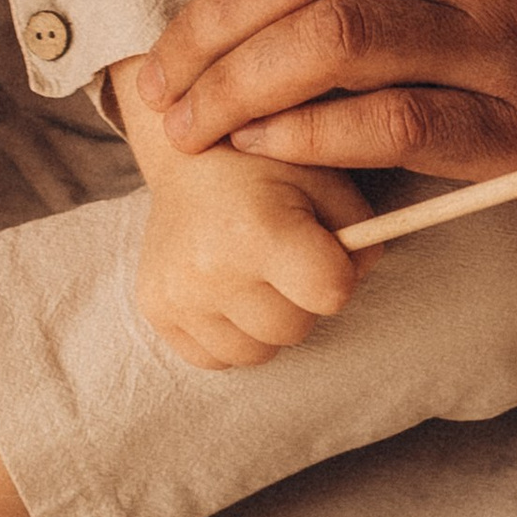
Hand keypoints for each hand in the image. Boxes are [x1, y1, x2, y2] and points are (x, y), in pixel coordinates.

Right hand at [134, 140, 372, 368]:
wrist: (189, 159)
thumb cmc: (267, 171)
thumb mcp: (327, 183)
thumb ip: (361, 238)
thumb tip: (353, 285)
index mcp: (260, 228)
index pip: (331, 294)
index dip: (337, 275)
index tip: (322, 252)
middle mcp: (212, 266)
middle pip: (293, 329)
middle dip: (299, 300)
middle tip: (282, 259)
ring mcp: (178, 293)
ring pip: (256, 353)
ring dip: (264, 323)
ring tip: (253, 274)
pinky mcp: (155, 310)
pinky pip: (216, 358)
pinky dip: (228, 333)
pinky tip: (224, 290)